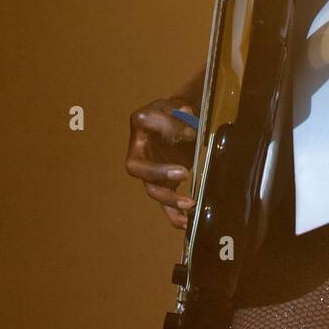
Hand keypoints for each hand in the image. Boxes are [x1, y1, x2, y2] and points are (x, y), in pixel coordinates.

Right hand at [126, 97, 197, 229]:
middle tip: (183, 173)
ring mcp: (150, 169)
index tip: (191, 131)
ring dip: (169, 198)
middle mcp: (139, 149)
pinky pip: (164, 202)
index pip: (146, 123)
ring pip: (151, 188)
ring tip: (189, 204)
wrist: (181, 120)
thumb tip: (186, 120)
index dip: (167, 126)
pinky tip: (185, 223)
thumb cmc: (177, 111)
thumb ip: (182, 113)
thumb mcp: (180, 105)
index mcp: (141, 123)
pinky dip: (173, 215)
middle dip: (158, 172)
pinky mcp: (162, 183)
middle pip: (138, 167)